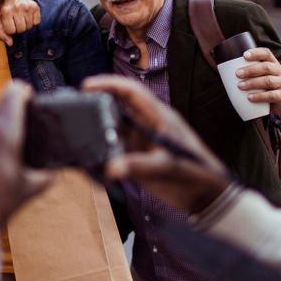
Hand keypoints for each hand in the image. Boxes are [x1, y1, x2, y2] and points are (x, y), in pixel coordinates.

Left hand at [0, 0, 40, 45]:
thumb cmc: (8, 9)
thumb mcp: (1, 20)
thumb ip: (2, 33)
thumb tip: (10, 43)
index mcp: (6, 11)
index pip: (11, 31)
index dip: (10, 30)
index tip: (10, 24)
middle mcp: (17, 8)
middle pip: (21, 29)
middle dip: (19, 28)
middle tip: (17, 21)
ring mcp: (27, 7)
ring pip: (29, 27)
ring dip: (26, 25)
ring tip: (22, 18)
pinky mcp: (35, 7)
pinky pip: (37, 22)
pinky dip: (33, 21)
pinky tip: (28, 15)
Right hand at [82, 75, 229, 212]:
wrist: (207, 197)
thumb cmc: (196, 174)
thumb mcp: (168, 168)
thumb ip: (140, 167)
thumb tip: (111, 168)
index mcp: (158, 117)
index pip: (131, 91)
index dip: (109, 83)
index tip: (87, 86)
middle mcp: (146, 125)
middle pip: (117, 106)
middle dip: (95, 103)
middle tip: (73, 108)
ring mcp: (140, 141)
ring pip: (112, 128)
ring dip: (96, 128)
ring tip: (74, 130)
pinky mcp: (136, 158)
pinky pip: (113, 150)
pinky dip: (100, 151)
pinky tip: (88, 155)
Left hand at [235, 47, 280, 124]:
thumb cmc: (266, 87)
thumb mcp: (261, 76)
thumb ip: (249, 72)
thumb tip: (223, 70)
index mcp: (273, 63)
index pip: (266, 53)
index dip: (256, 53)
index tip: (244, 55)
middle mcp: (279, 71)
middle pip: (266, 67)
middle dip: (250, 70)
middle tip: (237, 74)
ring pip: (268, 81)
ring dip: (252, 83)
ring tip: (240, 86)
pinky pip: (272, 95)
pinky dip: (259, 96)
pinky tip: (249, 97)